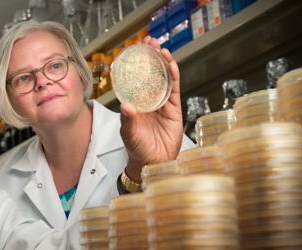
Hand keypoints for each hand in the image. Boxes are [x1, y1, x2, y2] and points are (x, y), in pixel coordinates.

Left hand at [120, 36, 182, 182]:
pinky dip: (173, 76)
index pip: (135, 78)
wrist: (154, 162)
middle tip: (149, 42)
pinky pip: (174, 89)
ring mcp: (162, 102)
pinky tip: (171, 65)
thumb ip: (128, 119)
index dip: (135, 64)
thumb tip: (126, 106)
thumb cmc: (137, 148)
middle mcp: (148, 99)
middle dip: (150, 57)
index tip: (133, 50)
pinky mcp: (174, 108)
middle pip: (150, 73)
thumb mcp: (128, 133)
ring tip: (160, 49)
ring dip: (162, 63)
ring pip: (163, 78)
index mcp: (135, 102)